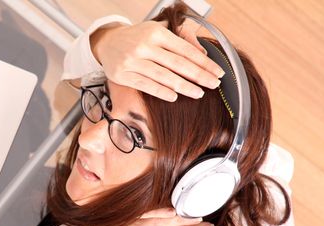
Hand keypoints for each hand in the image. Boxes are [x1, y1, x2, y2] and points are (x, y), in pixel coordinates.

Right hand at [90, 19, 224, 101]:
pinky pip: (145, 85)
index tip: (217, 72)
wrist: (106, 43)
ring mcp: (132, 61)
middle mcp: (143, 46)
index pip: (185, 49)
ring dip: (183, 86)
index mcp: (155, 32)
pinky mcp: (123, 75)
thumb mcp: (158, 30)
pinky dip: (161, 92)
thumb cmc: (137, 38)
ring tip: (198, 93)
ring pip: (162, 76)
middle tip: (213, 84)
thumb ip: (181, 37)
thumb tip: (202, 53)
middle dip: (198, 75)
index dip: (203, 62)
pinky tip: (174, 97)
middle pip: (177, 64)